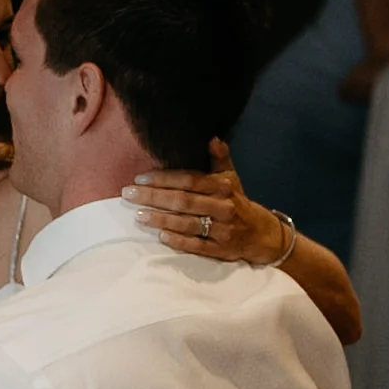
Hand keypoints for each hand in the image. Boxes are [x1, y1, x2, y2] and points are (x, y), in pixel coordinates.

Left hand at [123, 140, 288, 266]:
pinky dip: (178, 241)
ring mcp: (222, 230)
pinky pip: (196, 246)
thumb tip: (212, 138)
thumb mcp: (231, 178)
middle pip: (183, 201)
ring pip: (187, 224)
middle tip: (128, 194)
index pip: (190, 180)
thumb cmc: (237, 202)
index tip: (141, 178)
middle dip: (153, 197)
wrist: (260, 234)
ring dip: (160, 219)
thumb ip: (219, 158)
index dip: (164, 178)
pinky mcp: (220, 250)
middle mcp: (223, 207)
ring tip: (138, 215)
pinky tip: (160, 235)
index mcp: (223, 187)